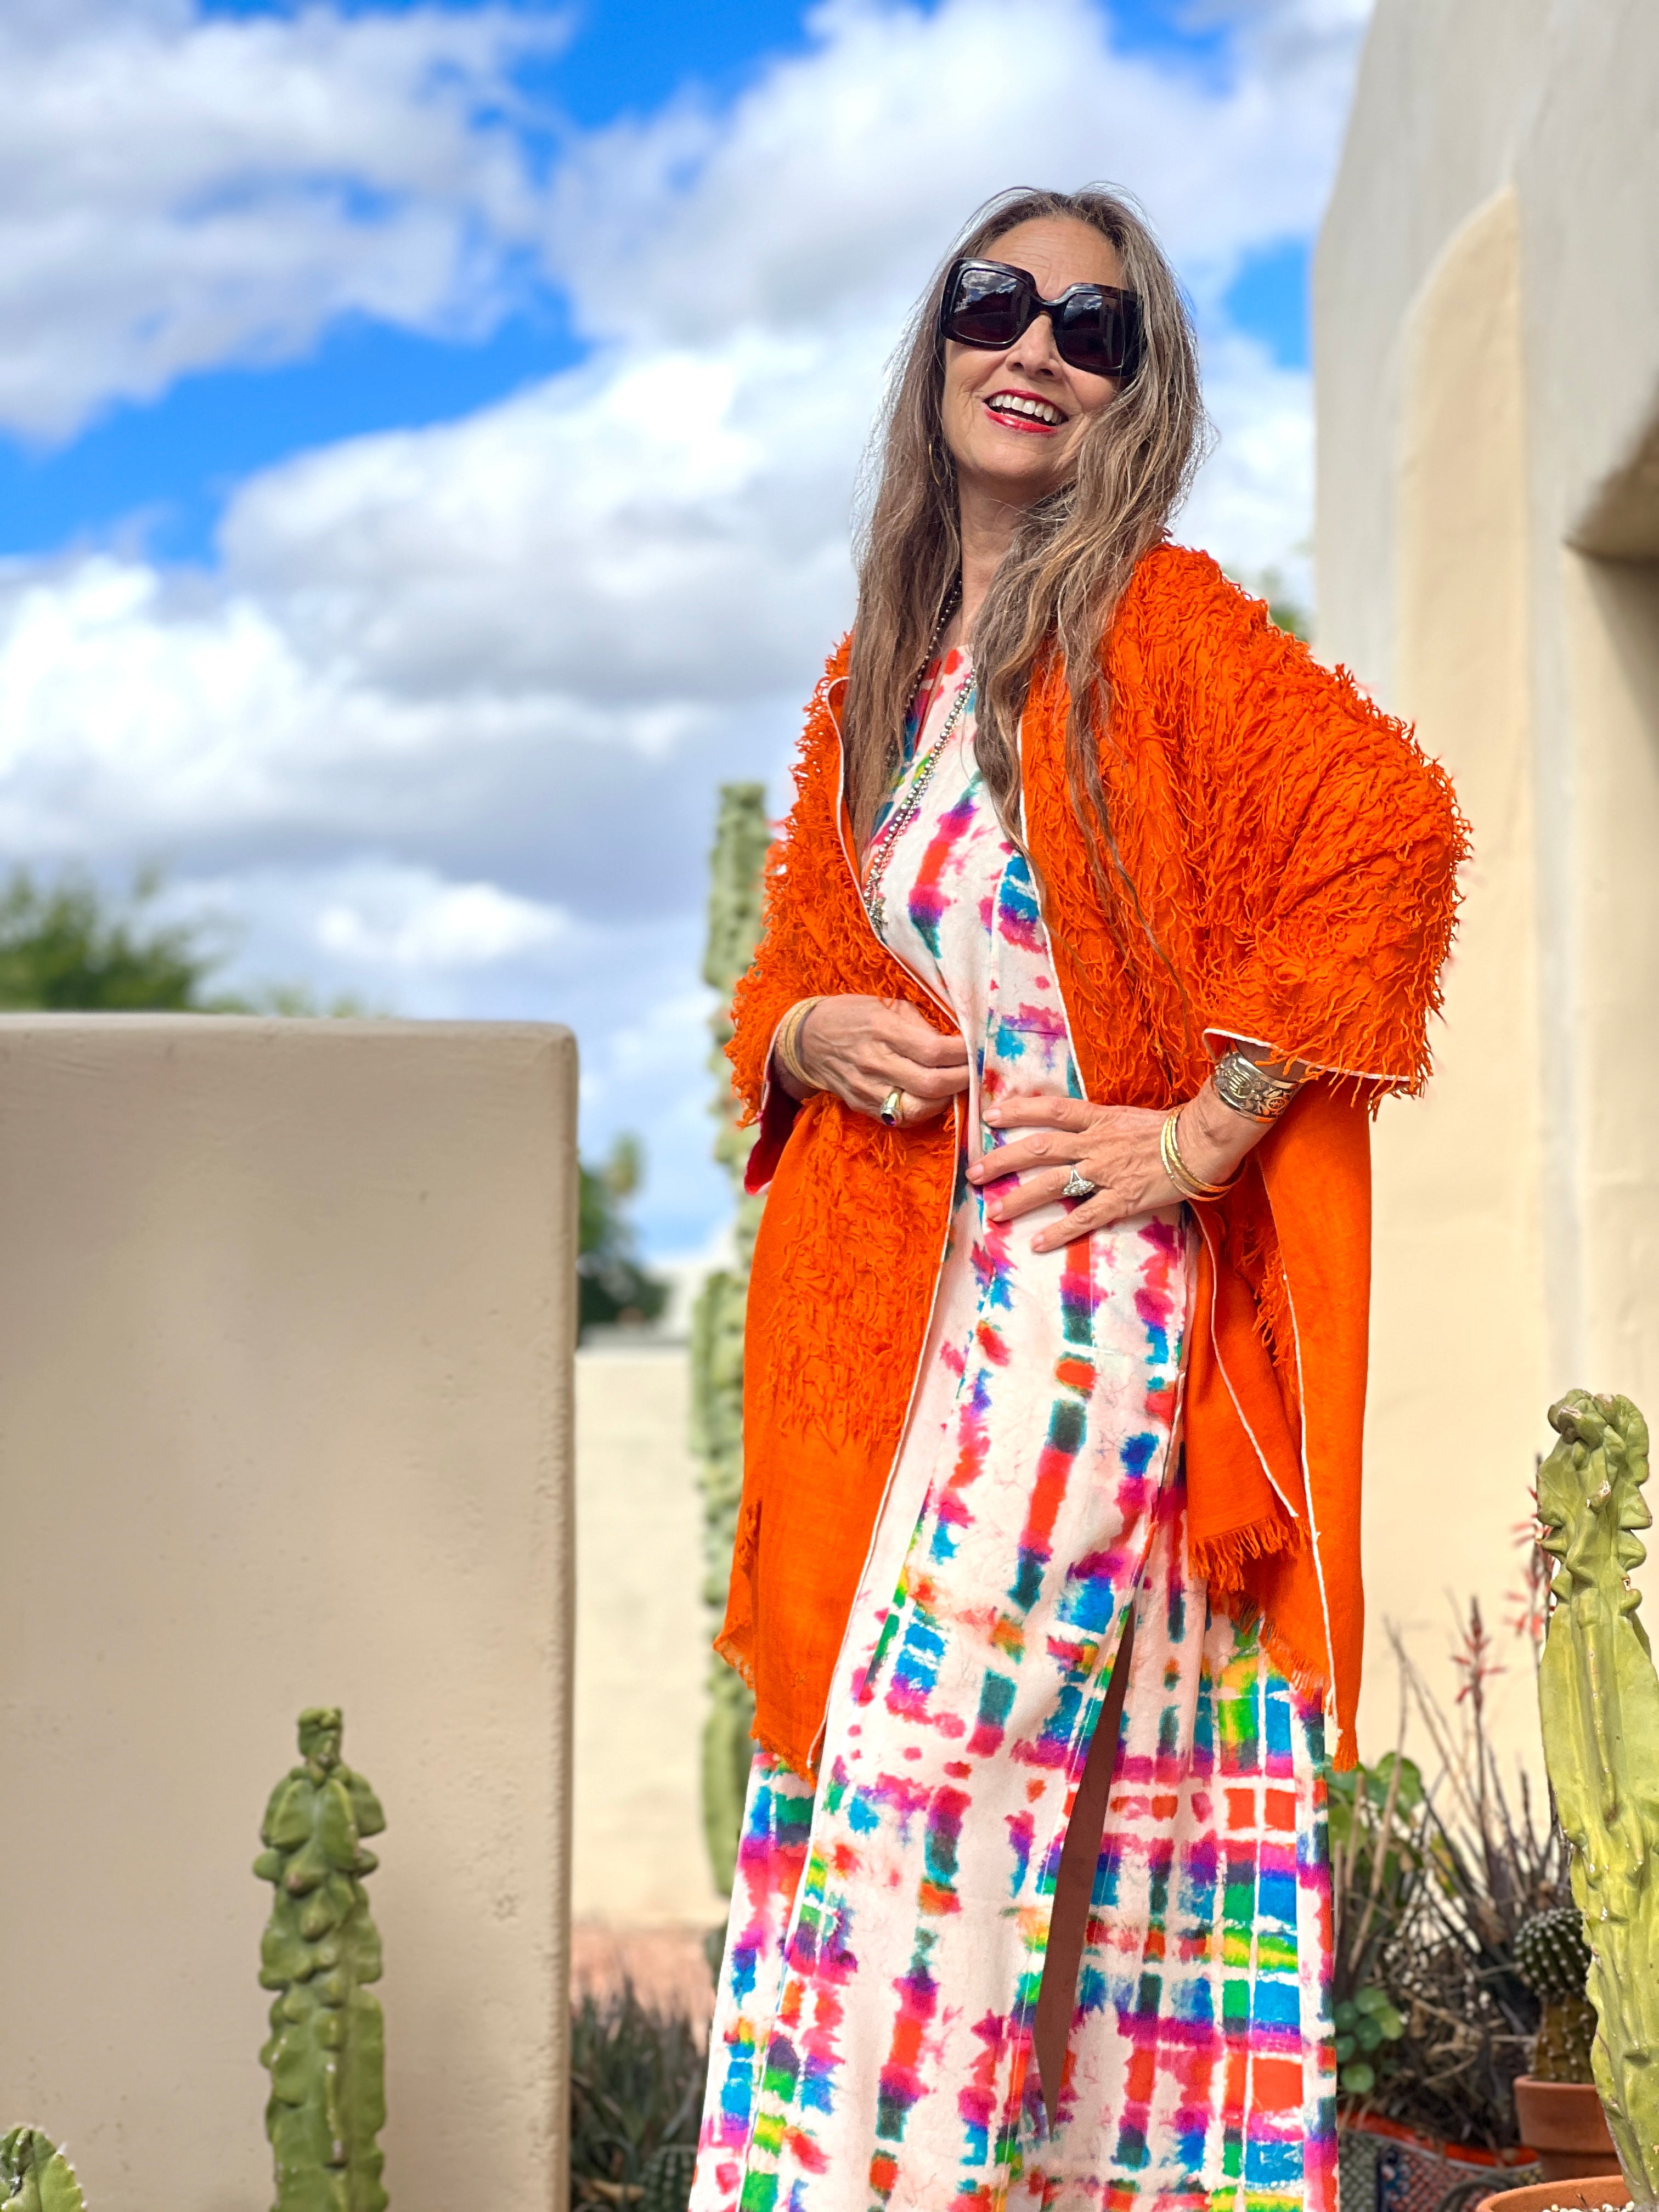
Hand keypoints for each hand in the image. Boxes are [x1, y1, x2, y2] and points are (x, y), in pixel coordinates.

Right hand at [784, 994, 969, 1121]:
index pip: (933, 1050)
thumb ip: (921, 1025)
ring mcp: (867, 1089)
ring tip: (958, 1085)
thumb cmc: (853, 1015)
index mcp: (882, 1030)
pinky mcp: (863, 1106)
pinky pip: (902, 1117)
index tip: (978, 1048)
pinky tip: (935, 1097)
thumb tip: (956, 1041)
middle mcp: (874, 1063)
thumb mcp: (887, 1006)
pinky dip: (925, 1109)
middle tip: (977, 1071)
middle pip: (931, 1084)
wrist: (807, 1041)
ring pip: (919, 1107)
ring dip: (947, 1099)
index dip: (963, 1053)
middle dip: (963, 1079)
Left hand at [967, 1084, 1265, 1251]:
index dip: (1019, 1111)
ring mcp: (1106, 1172)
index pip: (1051, 1110)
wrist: (1203, 1143)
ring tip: (994, 1212)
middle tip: (974, 1173)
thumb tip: (1076, 1129)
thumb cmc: (1171, 1129)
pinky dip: (1059, 1230)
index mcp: (1098, 1119)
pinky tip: (1036, 1243)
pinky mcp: (1122, 1199)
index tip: (990, 1116)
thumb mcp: (1129, 1117)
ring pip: (1053, 1183)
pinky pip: (1084, 1216)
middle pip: (1039, 1149)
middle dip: (1003, 1161)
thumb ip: (1100, 1124)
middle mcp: (1095, 1143)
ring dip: (1020, 1198)